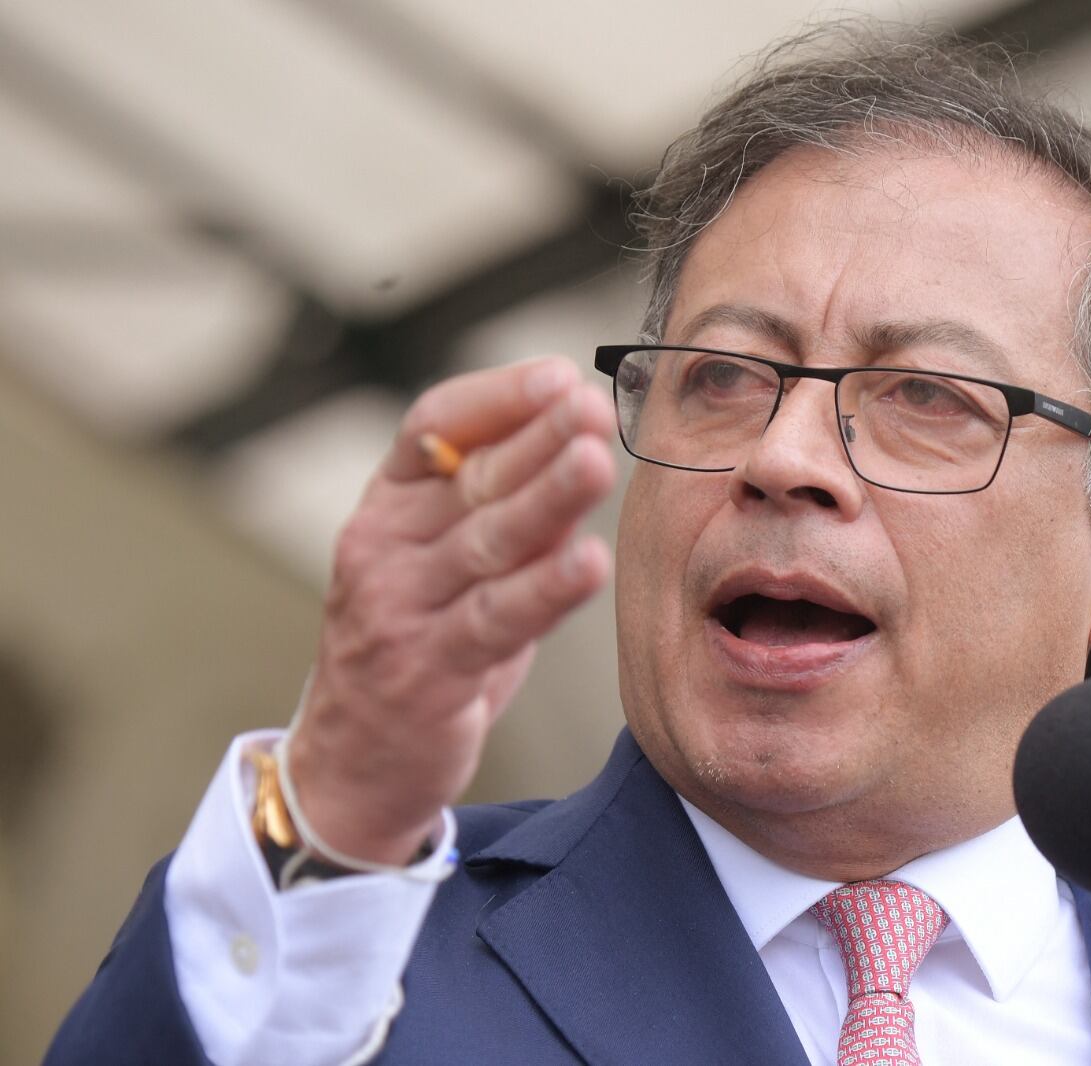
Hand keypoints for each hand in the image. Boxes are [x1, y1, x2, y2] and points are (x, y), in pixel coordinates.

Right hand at [287, 357, 617, 864]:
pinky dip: (545, 590)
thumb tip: (583, 458)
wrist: (352, 764)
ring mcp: (400, 608)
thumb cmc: (419, 646)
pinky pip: (496, 620)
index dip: (498, 396)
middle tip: (593, 405)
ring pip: (487, 541)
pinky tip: (588, 563)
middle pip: (471, 476)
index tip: (562, 375)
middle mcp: (384, 545)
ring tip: (595, 460)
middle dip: (539, 436)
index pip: (436, 425)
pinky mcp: (427, 670)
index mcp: (389, 505)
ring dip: (547, 498)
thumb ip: (510, 518)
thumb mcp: (452, 570)